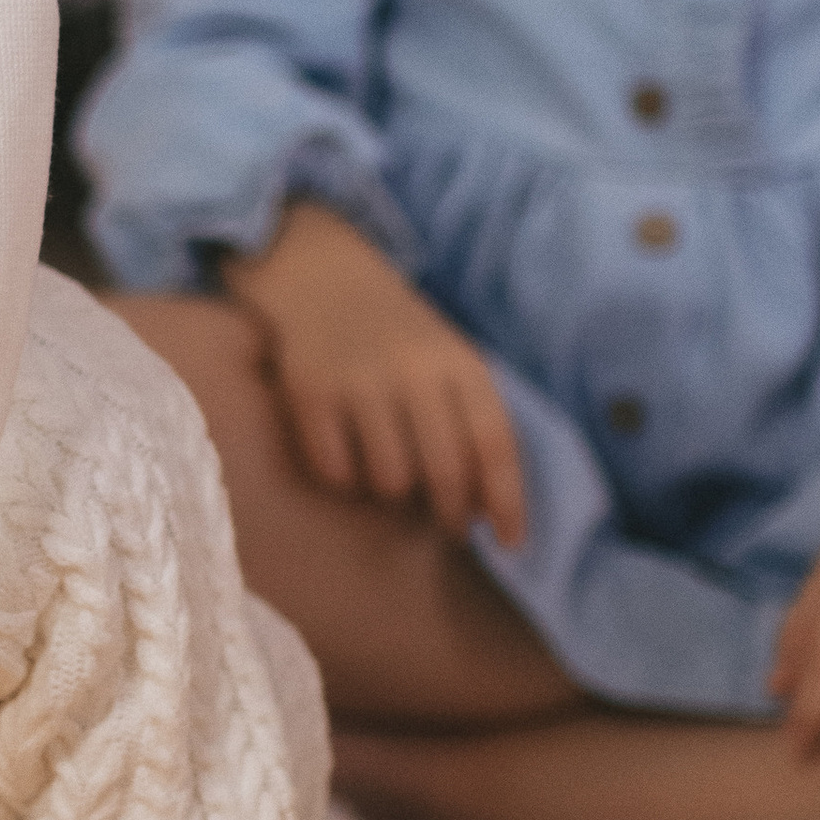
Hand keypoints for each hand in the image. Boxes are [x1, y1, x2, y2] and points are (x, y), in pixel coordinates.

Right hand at [229, 200, 527, 547]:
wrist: (321, 277)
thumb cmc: (398, 336)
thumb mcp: (449, 361)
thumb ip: (473, 422)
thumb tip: (489, 510)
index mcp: (460, 362)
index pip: (494, 443)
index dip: (507, 501)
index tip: (509, 543)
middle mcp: (414, 370)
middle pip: (446, 472)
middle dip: (451, 513)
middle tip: (447, 523)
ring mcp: (359, 380)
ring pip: (390, 481)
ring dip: (393, 492)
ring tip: (390, 473)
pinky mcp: (310, 392)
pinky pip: (336, 471)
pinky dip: (344, 478)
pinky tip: (346, 456)